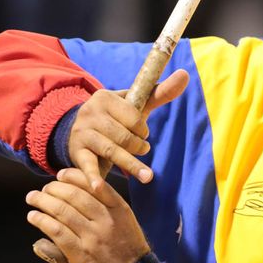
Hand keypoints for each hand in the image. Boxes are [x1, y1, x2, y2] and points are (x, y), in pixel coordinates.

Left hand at [26, 169, 150, 262]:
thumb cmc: (129, 250)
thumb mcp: (126, 222)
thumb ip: (109, 207)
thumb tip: (84, 192)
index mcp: (118, 209)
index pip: (93, 184)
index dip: (73, 176)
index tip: (60, 175)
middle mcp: (105, 220)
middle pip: (74, 195)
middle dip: (54, 188)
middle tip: (44, 188)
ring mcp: (92, 237)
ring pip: (62, 211)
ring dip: (43, 201)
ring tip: (32, 198)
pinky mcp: (80, 254)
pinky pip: (57, 232)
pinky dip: (42, 221)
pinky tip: (33, 217)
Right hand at [69, 69, 187, 189]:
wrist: (80, 130)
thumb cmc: (116, 118)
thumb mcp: (135, 104)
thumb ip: (160, 92)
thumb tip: (186, 75)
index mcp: (105, 97)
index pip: (133, 116)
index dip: (143, 129)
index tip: (142, 134)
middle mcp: (90, 112)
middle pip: (123, 135)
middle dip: (138, 146)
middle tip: (144, 150)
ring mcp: (82, 132)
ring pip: (111, 150)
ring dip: (131, 164)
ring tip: (146, 176)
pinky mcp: (76, 152)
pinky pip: (86, 165)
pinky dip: (93, 177)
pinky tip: (99, 188)